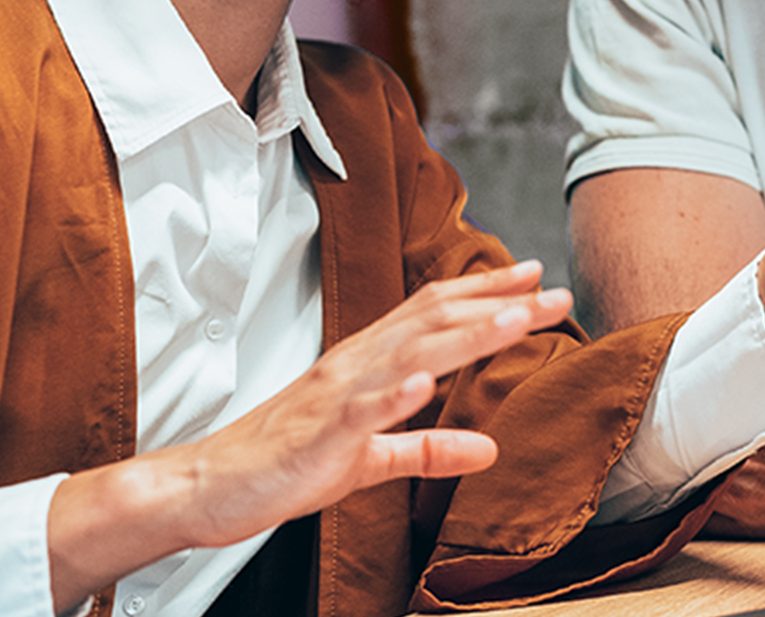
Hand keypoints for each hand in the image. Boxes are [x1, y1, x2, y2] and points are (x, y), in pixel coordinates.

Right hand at [46, 261, 574, 608]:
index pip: (433, 314)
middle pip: (433, 322)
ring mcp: (335, 396)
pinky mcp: (316, 435)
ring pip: (407, 356)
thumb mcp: (371, 460)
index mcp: (366, 365)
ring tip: (513, 321)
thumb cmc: (284, 465)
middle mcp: (354, 366)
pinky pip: (358, 412)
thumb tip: (486, 448)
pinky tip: (425, 386)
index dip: (485, 294)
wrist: (210, 485)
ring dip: (463, 336)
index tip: (535, 279)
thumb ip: (426, 449)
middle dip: (497, 305)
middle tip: (553, 292)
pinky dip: (393, 397)